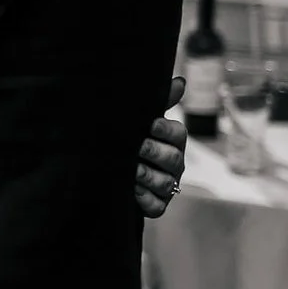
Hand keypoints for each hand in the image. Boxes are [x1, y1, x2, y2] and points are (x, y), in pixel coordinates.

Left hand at [135, 79, 187, 216]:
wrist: (107, 167)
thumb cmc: (131, 137)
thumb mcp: (141, 119)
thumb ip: (161, 100)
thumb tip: (180, 82)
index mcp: (172, 141)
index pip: (177, 134)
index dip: (165, 130)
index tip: (151, 125)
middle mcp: (174, 164)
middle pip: (174, 159)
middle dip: (155, 152)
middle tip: (138, 147)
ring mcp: (167, 186)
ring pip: (165, 183)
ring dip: (148, 176)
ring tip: (131, 170)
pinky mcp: (157, 205)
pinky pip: (156, 206)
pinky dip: (145, 199)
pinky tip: (132, 191)